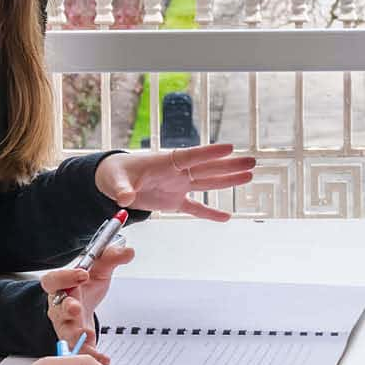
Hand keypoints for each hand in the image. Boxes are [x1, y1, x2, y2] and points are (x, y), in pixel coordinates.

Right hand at [41, 242, 136, 349]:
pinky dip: (91, 354)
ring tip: (86, 335)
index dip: (65, 277)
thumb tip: (128, 252)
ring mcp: (66, 324)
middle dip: (66, 307)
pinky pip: (80, 349)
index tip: (82, 274)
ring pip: (65, 331)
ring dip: (74, 334)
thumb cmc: (85, 282)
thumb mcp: (99, 267)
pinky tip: (102, 357)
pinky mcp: (76, 339)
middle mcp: (59, 306)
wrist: (83, 299)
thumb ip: (111, 257)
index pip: (53, 279)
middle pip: (56, 308)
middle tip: (76, 307)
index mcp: (60, 285)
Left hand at [95, 143, 255, 220]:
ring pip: (208, 183)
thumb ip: (123, 189)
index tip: (230, 148)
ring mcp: (178, 186)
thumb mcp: (116, 181)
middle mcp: (177, 173)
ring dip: (228, 180)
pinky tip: (226, 217)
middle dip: (230, 165)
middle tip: (252, 161)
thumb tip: (124, 198)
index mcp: (165, 162)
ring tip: (249, 176)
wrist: (112, 181)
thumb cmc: (115, 174)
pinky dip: (210, 213)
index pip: (191, 157)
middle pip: (208, 168)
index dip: (209, 153)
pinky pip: (195, 208)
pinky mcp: (174, 201)